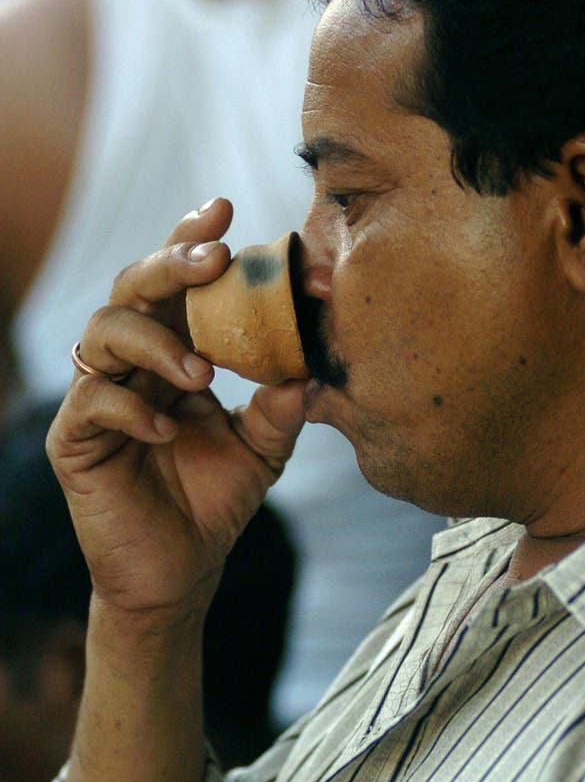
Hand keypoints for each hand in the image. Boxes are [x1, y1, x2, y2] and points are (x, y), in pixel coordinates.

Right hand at [47, 198, 305, 619]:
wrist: (181, 571)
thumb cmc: (216, 500)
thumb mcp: (262, 450)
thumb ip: (281, 409)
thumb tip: (312, 371)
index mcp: (174, 353)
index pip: (176, 284)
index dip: (193, 242)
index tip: (227, 210)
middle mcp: (132, 364)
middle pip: (131, 287)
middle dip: (170, 263)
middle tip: (214, 259)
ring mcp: (99, 397)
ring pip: (103, 331)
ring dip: (156, 340)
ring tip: (201, 373)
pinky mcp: (76, 439)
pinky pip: (94, 401)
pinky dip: (134, 405)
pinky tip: (170, 430)